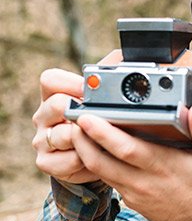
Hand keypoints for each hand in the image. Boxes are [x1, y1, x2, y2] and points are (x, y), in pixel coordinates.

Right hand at [32, 67, 102, 184]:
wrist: (96, 161)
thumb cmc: (101, 125)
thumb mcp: (104, 100)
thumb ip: (108, 76)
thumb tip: (122, 58)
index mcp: (52, 95)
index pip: (50, 80)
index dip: (71, 83)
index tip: (91, 91)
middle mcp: (43, 115)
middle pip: (57, 105)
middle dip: (82, 112)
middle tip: (101, 119)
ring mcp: (41, 140)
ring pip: (63, 135)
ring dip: (88, 139)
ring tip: (103, 141)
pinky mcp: (45, 162)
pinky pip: (67, 160)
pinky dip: (85, 161)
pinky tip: (97, 158)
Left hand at [69, 103, 191, 220]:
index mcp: (161, 166)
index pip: (125, 149)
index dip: (103, 134)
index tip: (87, 117)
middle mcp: (143, 181)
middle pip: (102, 162)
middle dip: (82, 140)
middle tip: (71, 119)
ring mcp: (133, 193)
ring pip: (100, 172)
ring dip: (84, 152)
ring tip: (76, 130)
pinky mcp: (130, 200)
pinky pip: (108, 180)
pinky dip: (95, 163)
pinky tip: (90, 147)